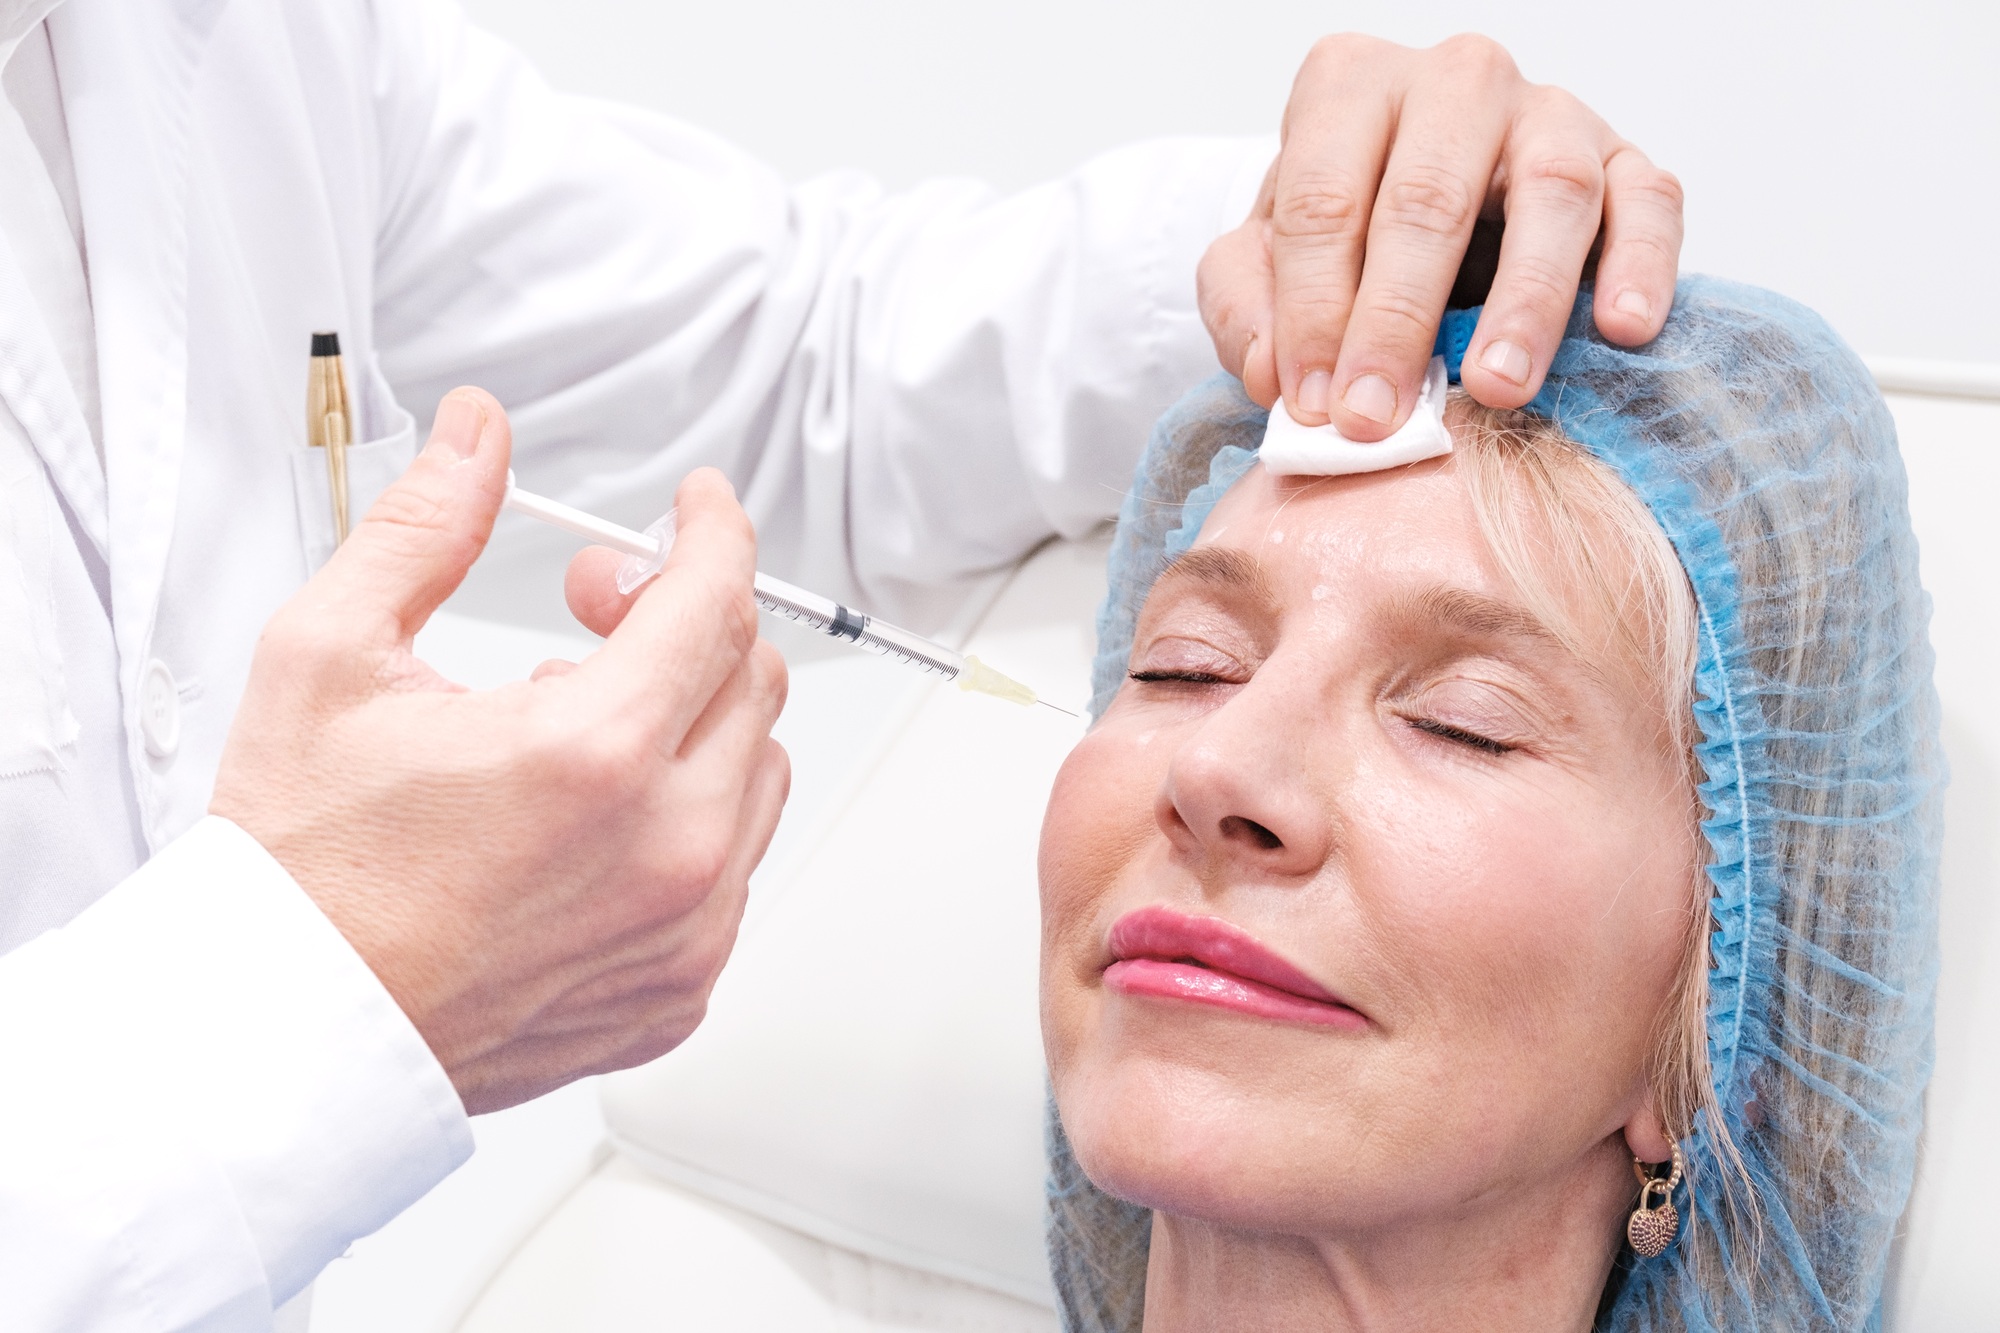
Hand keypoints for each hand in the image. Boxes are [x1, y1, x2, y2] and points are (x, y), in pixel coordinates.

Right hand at [211, 389, 788, 1113]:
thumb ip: (422, 530)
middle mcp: (666, 850)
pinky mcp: (680, 987)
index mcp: (593, 756)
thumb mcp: (330, 659)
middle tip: (593, 613)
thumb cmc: (299, 871)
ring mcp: (684, 929)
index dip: (712, 530)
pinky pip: (738, 868)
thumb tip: (478, 440)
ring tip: (576, 727)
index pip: (716, 599)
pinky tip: (593, 818)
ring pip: (758, 772)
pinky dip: (691, 819)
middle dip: (684, 618)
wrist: (283, 1034)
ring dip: (694, 722)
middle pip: (750, 678)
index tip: (699, 510)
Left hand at [1199, 33, 1683, 438]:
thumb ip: (1246, 308)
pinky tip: (1622, 329)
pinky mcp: (1623, 158)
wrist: (1423, 215)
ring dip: (1525, 301)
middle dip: (1397, 320)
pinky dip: (1643, 265)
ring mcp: (1548, 113)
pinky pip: (1648, 201)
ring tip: (1498, 385)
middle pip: (1427, 197)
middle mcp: (1453, 82)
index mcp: (1349, 87)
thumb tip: (1275, 374)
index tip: (1311, 402)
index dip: (1312, 308)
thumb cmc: (1342, 236)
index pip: (1323, 198)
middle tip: (1380, 416)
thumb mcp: (1262, 262)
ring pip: (1551, 192)